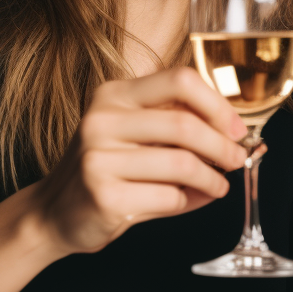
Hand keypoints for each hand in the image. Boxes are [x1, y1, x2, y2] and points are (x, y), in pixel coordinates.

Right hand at [32, 67, 248, 254]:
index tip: (235, 127)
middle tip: (237, 159)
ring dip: (211, 179)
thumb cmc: (107, 166)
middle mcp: (102, 120)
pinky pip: (169, 198)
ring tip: (218, 186)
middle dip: (222, 145)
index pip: (179, 80)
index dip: (216, 104)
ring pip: (182, 164)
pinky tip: (189, 200)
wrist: (55, 211)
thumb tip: (234, 133)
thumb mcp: (132, 131)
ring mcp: (99, 159)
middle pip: (184, 125)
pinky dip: (189, 202)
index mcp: (114, 94)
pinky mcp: (105, 197)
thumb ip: (174, 123)